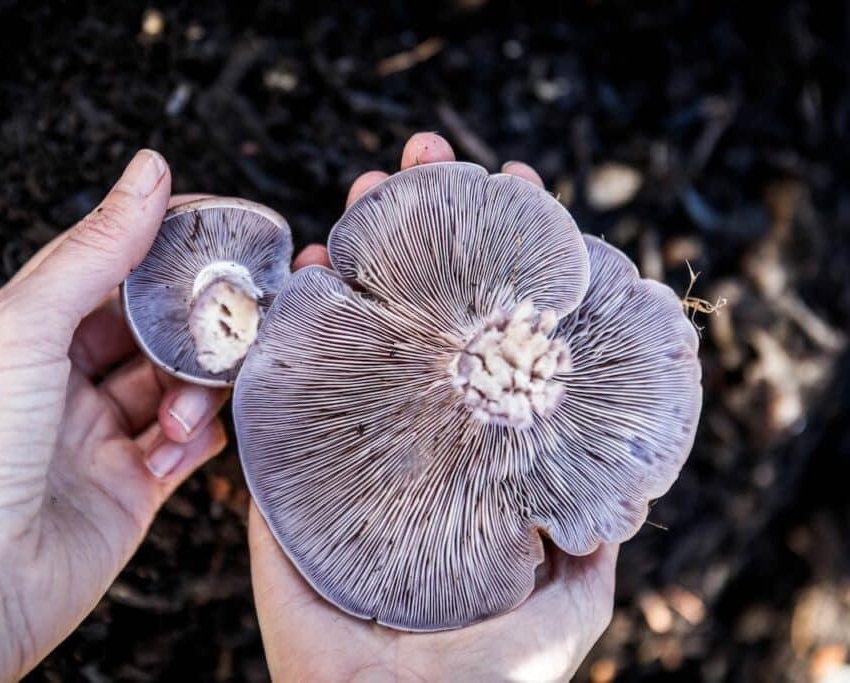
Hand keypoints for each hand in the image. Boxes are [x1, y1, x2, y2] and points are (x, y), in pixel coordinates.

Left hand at [0, 150, 292, 681]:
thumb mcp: (26, 324)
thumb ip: (94, 250)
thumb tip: (145, 173)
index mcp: (27, 334)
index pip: (107, 266)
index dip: (160, 243)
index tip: (215, 224)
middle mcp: (62, 382)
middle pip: (151, 329)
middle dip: (193, 321)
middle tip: (232, 313)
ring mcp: (98, 437)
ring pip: (175, 386)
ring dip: (197, 386)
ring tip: (187, 404)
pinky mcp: (130, 489)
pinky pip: (185, 449)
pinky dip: (200, 438)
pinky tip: (189, 439)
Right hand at [249, 133, 617, 682]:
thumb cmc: (490, 674)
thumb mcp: (570, 595)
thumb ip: (593, 531)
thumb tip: (630, 471)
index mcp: (472, 451)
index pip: (492, 331)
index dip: (508, 261)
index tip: (521, 190)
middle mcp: (408, 433)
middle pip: (419, 309)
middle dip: (425, 227)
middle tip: (427, 159)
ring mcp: (344, 443)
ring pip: (350, 327)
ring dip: (359, 250)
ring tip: (367, 189)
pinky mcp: (286, 470)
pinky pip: (283, 382)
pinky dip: (291, 320)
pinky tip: (313, 268)